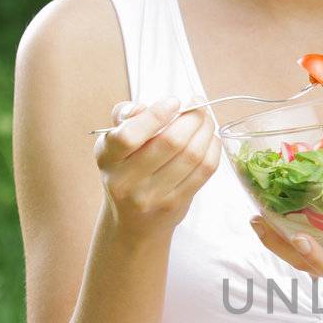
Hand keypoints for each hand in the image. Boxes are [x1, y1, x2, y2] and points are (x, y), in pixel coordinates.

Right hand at [96, 96, 221, 240]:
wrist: (133, 221)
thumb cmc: (125, 170)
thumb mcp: (113, 143)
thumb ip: (124, 117)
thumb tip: (143, 106)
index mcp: (108, 158)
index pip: (130, 136)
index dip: (156, 115)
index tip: (174, 102)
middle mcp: (127, 180)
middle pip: (171, 142)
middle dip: (192, 118)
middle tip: (198, 106)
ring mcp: (153, 196)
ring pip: (192, 155)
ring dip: (206, 131)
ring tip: (206, 120)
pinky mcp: (176, 204)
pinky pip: (204, 170)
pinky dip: (213, 149)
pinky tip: (210, 139)